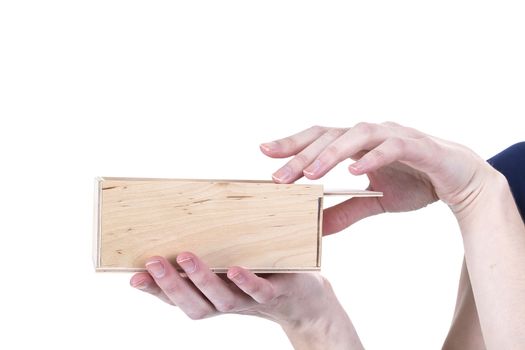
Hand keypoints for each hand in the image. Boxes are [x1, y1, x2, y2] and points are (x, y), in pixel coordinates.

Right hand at [130, 253, 362, 348]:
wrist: (305, 297)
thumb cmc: (260, 273)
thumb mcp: (230, 262)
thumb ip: (211, 250)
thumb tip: (182, 221)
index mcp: (210, 295)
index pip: (176, 297)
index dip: (154, 290)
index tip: (132, 277)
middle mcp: (225, 301)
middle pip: (192, 303)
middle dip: (170, 285)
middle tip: (152, 263)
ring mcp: (250, 300)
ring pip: (221, 299)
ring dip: (201, 280)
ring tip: (186, 257)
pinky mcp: (275, 292)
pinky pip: (259, 290)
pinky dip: (246, 282)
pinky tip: (236, 268)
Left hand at [260, 123, 498, 233]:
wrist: (460, 179)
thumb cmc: (415, 181)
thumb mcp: (374, 202)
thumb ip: (345, 211)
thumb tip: (316, 229)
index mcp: (357, 145)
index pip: (319, 138)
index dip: (293, 144)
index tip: (264, 152)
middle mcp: (371, 134)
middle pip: (330, 136)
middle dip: (302, 155)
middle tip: (278, 176)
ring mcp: (394, 136)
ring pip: (356, 136)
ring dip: (331, 154)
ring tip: (310, 174)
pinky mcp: (417, 145)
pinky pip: (392, 147)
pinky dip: (373, 157)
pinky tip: (355, 170)